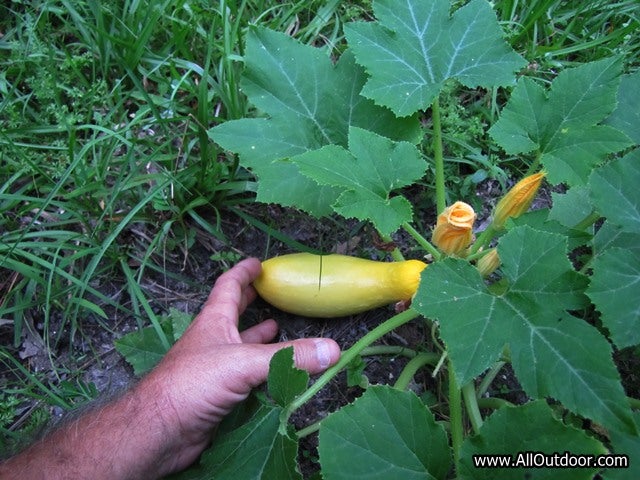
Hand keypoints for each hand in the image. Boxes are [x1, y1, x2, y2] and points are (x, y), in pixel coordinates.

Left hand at [140, 257, 340, 473]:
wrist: (159, 431)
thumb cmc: (192, 384)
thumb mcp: (242, 363)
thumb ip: (287, 358)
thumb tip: (332, 350)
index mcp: (214, 322)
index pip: (228, 287)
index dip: (243, 272)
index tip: (258, 263)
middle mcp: (213, 342)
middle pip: (233, 314)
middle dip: (251, 301)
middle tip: (270, 293)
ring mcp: (213, 369)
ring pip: (240, 347)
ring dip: (258, 339)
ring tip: (278, 330)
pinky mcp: (217, 395)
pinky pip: (244, 377)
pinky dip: (260, 373)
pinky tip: (273, 376)